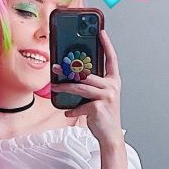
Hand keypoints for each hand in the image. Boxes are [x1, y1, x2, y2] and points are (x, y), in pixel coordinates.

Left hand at [51, 29, 123, 145]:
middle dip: (69, 70)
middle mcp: (112, 87)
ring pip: (80, 87)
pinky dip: (72, 110)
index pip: (111, 59)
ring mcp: (107, 97)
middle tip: (56, 68)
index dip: (107, 45)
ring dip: (64, 88)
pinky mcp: (98, 107)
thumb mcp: (100, 97)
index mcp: (113, 82)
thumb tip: (72, 77)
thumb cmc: (103, 115)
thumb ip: (91, 86)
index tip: (101, 32)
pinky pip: (80, 106)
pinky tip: (68, 112)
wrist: (110, 135)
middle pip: (87, 73)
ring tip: (55, 87)